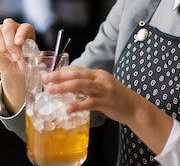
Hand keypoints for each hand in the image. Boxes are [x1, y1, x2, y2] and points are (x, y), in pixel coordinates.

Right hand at [0, 18, 35, 111]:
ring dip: (4, 48)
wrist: (14, 69)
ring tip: (12, 58)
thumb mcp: (32, 61)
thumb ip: (36, 60)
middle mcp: (13, 27)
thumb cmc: (25, 62)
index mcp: (26, 29)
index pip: (23, 27)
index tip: (19, 43)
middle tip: (15, 57)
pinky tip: (2, 55)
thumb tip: (41, 66)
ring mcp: (0, 32)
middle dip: (10, 43)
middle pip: (7, 26)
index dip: (20, 34)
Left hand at [43, 66, 173, 153]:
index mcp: (97, 74)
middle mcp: (100, 79)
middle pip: (77, 75)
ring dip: (64, 88)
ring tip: (50, 91)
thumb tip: (67, 86)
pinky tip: (67, 109)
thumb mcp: (101, 86)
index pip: (77, 69)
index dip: (61, 71)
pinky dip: (77, 105)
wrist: (134, 107)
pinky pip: (89, 103)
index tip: (47, 75)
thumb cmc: (115, 97)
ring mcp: (104, 90)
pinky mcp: (106, 102)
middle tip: (45, 80)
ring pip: (81, 86)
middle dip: (59, 77)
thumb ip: (86, 85)